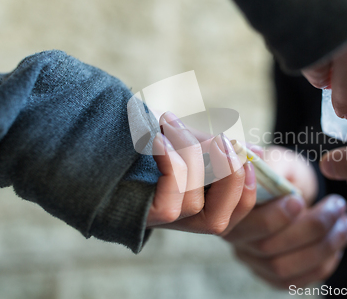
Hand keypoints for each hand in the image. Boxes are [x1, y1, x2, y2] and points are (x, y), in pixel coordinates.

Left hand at [147, 111, 256, 235]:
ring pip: (194, 204)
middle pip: (219, 223)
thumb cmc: (148, 141)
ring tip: (171, 123)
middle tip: (221, 139)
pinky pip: (172, 203)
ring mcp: (163, 220)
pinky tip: (158, 138)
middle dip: (228, 178)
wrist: (94, 141)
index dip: (247, 188)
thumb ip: (217, 150)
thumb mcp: (189, 143)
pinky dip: (172, 166)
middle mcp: (184, 219)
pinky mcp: (145, 216)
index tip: (246, 154)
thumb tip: (252, 153)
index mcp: (201, 201)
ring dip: (190, 156)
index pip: (236, 211)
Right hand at [224, 147, 346, 287]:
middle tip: (337, 206)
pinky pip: (294, 281)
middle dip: (310, 228)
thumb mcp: (276, 159)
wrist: (289, 186)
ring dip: (322, 247)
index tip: (299, 200)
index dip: (271, 217)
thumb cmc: (281, 170)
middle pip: (267, 247)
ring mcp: (253, 260)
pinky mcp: (271, 274)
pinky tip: (338, 244)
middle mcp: (236, 239)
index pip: (241, 223)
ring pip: (282, 268)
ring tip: (346, 223)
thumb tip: (255, 156)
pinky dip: (321, 265)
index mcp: (230, 207)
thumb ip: (269, 163)